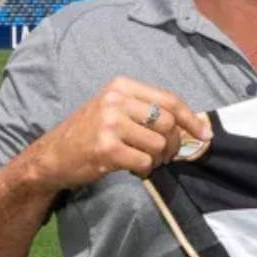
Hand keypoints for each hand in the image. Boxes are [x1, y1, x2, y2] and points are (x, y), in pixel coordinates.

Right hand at [28, 77, 209, 191]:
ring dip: (159, 159)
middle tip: (165, 156)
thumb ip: (147, 110)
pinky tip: (133, 169)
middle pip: (168, 123)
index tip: (205, 134)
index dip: (191, 119)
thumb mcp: (115, 109)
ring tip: (146, 162)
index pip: (169, 100)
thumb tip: (192, 125)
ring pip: (158, 144)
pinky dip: (145, 170)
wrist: (51, 157)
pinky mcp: (106, 148)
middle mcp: (115, 100)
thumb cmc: (89, 133)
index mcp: (121, 86)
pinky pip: (144, 162)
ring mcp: (109, 124)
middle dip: (174, 144)